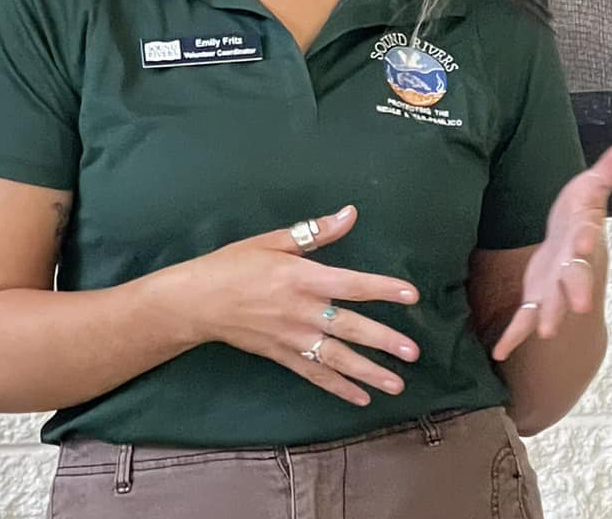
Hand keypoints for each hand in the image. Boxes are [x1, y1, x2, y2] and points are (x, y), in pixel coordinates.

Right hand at [178, 206, 420, 406]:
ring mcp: (292, 337)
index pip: (350, 284)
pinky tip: (362, 397)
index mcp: (301, 277)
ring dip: (369, 371)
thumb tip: (350, 214)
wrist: (198, 300)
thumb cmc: (234, 264)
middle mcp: (302, 310)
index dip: (382, 288)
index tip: (411, 295)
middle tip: (413, 353)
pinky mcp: (282, 355)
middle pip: (349, 326)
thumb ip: (314, 231)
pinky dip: (339, 387)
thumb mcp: (272, 241)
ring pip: (337, 357)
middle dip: (383, 340)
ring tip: (398, 384)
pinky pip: (315, 374)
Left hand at [491, 142, 611, 360]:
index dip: (588, 239)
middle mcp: (571, 270)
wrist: (571, 252)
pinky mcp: (535, 301)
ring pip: (552, 307)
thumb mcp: (589, 191)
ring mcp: (554, 290)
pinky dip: (513, 336)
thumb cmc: (577, 219)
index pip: (588, 239)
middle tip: (577, 305)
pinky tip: (498, 350)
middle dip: (575, 291)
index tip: (586, 239)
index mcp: (582, 242)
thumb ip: (607, 172)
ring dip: (547, 319)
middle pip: (575, 281)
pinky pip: (524, 322)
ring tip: (544, 333)